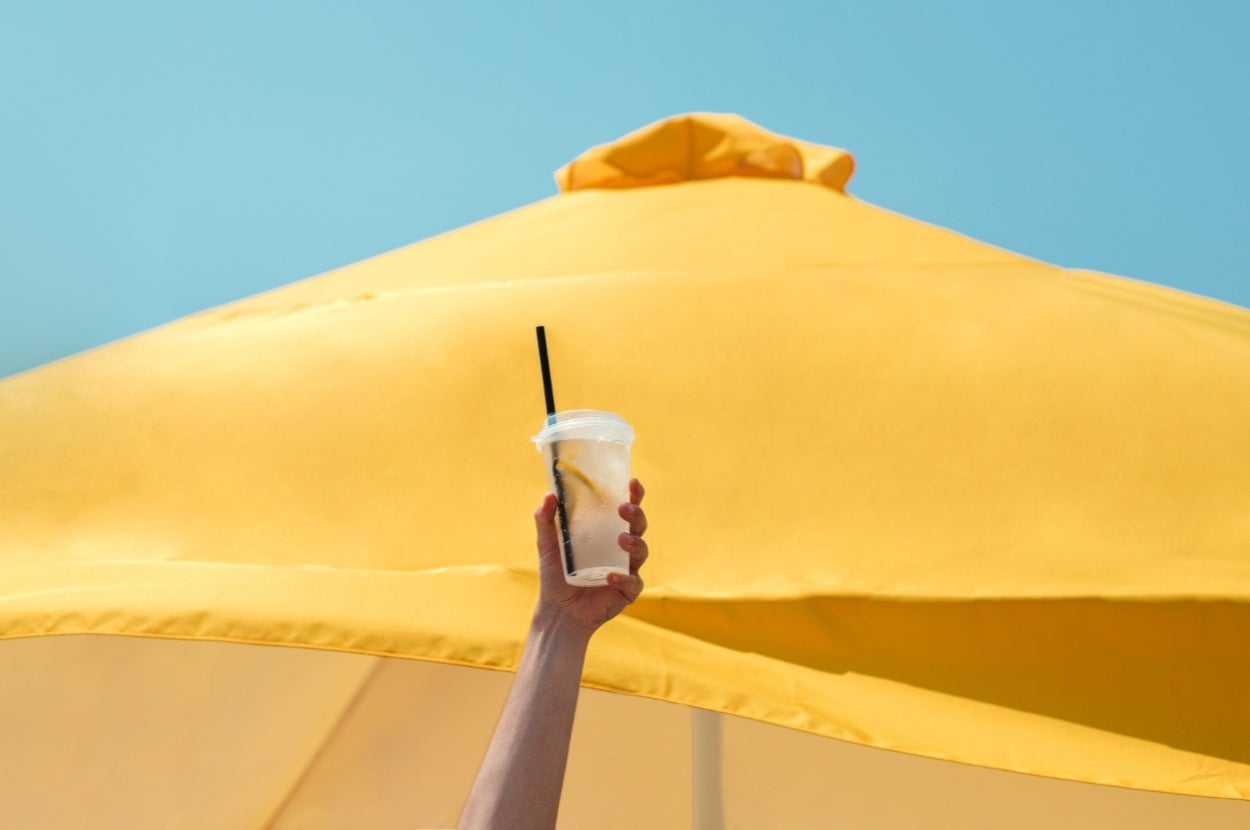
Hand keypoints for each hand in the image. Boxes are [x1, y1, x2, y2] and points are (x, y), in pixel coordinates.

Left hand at [533, 478, 647, 632]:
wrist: (558, 609)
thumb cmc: (556, 574)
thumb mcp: (547, 544)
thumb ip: (545, 520)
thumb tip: (549, 494)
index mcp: (607, 532)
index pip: (626, 509)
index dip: (634, 495)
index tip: (632, 482)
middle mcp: (621, 548)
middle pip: (639, 526)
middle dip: (636, 515)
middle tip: (624, 509)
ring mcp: (627, 569)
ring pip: (641, 551)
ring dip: (635, 543)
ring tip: (621, 539)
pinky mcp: (627, 591)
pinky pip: (633, 582)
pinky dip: (624, 578)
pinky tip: (610, 576)